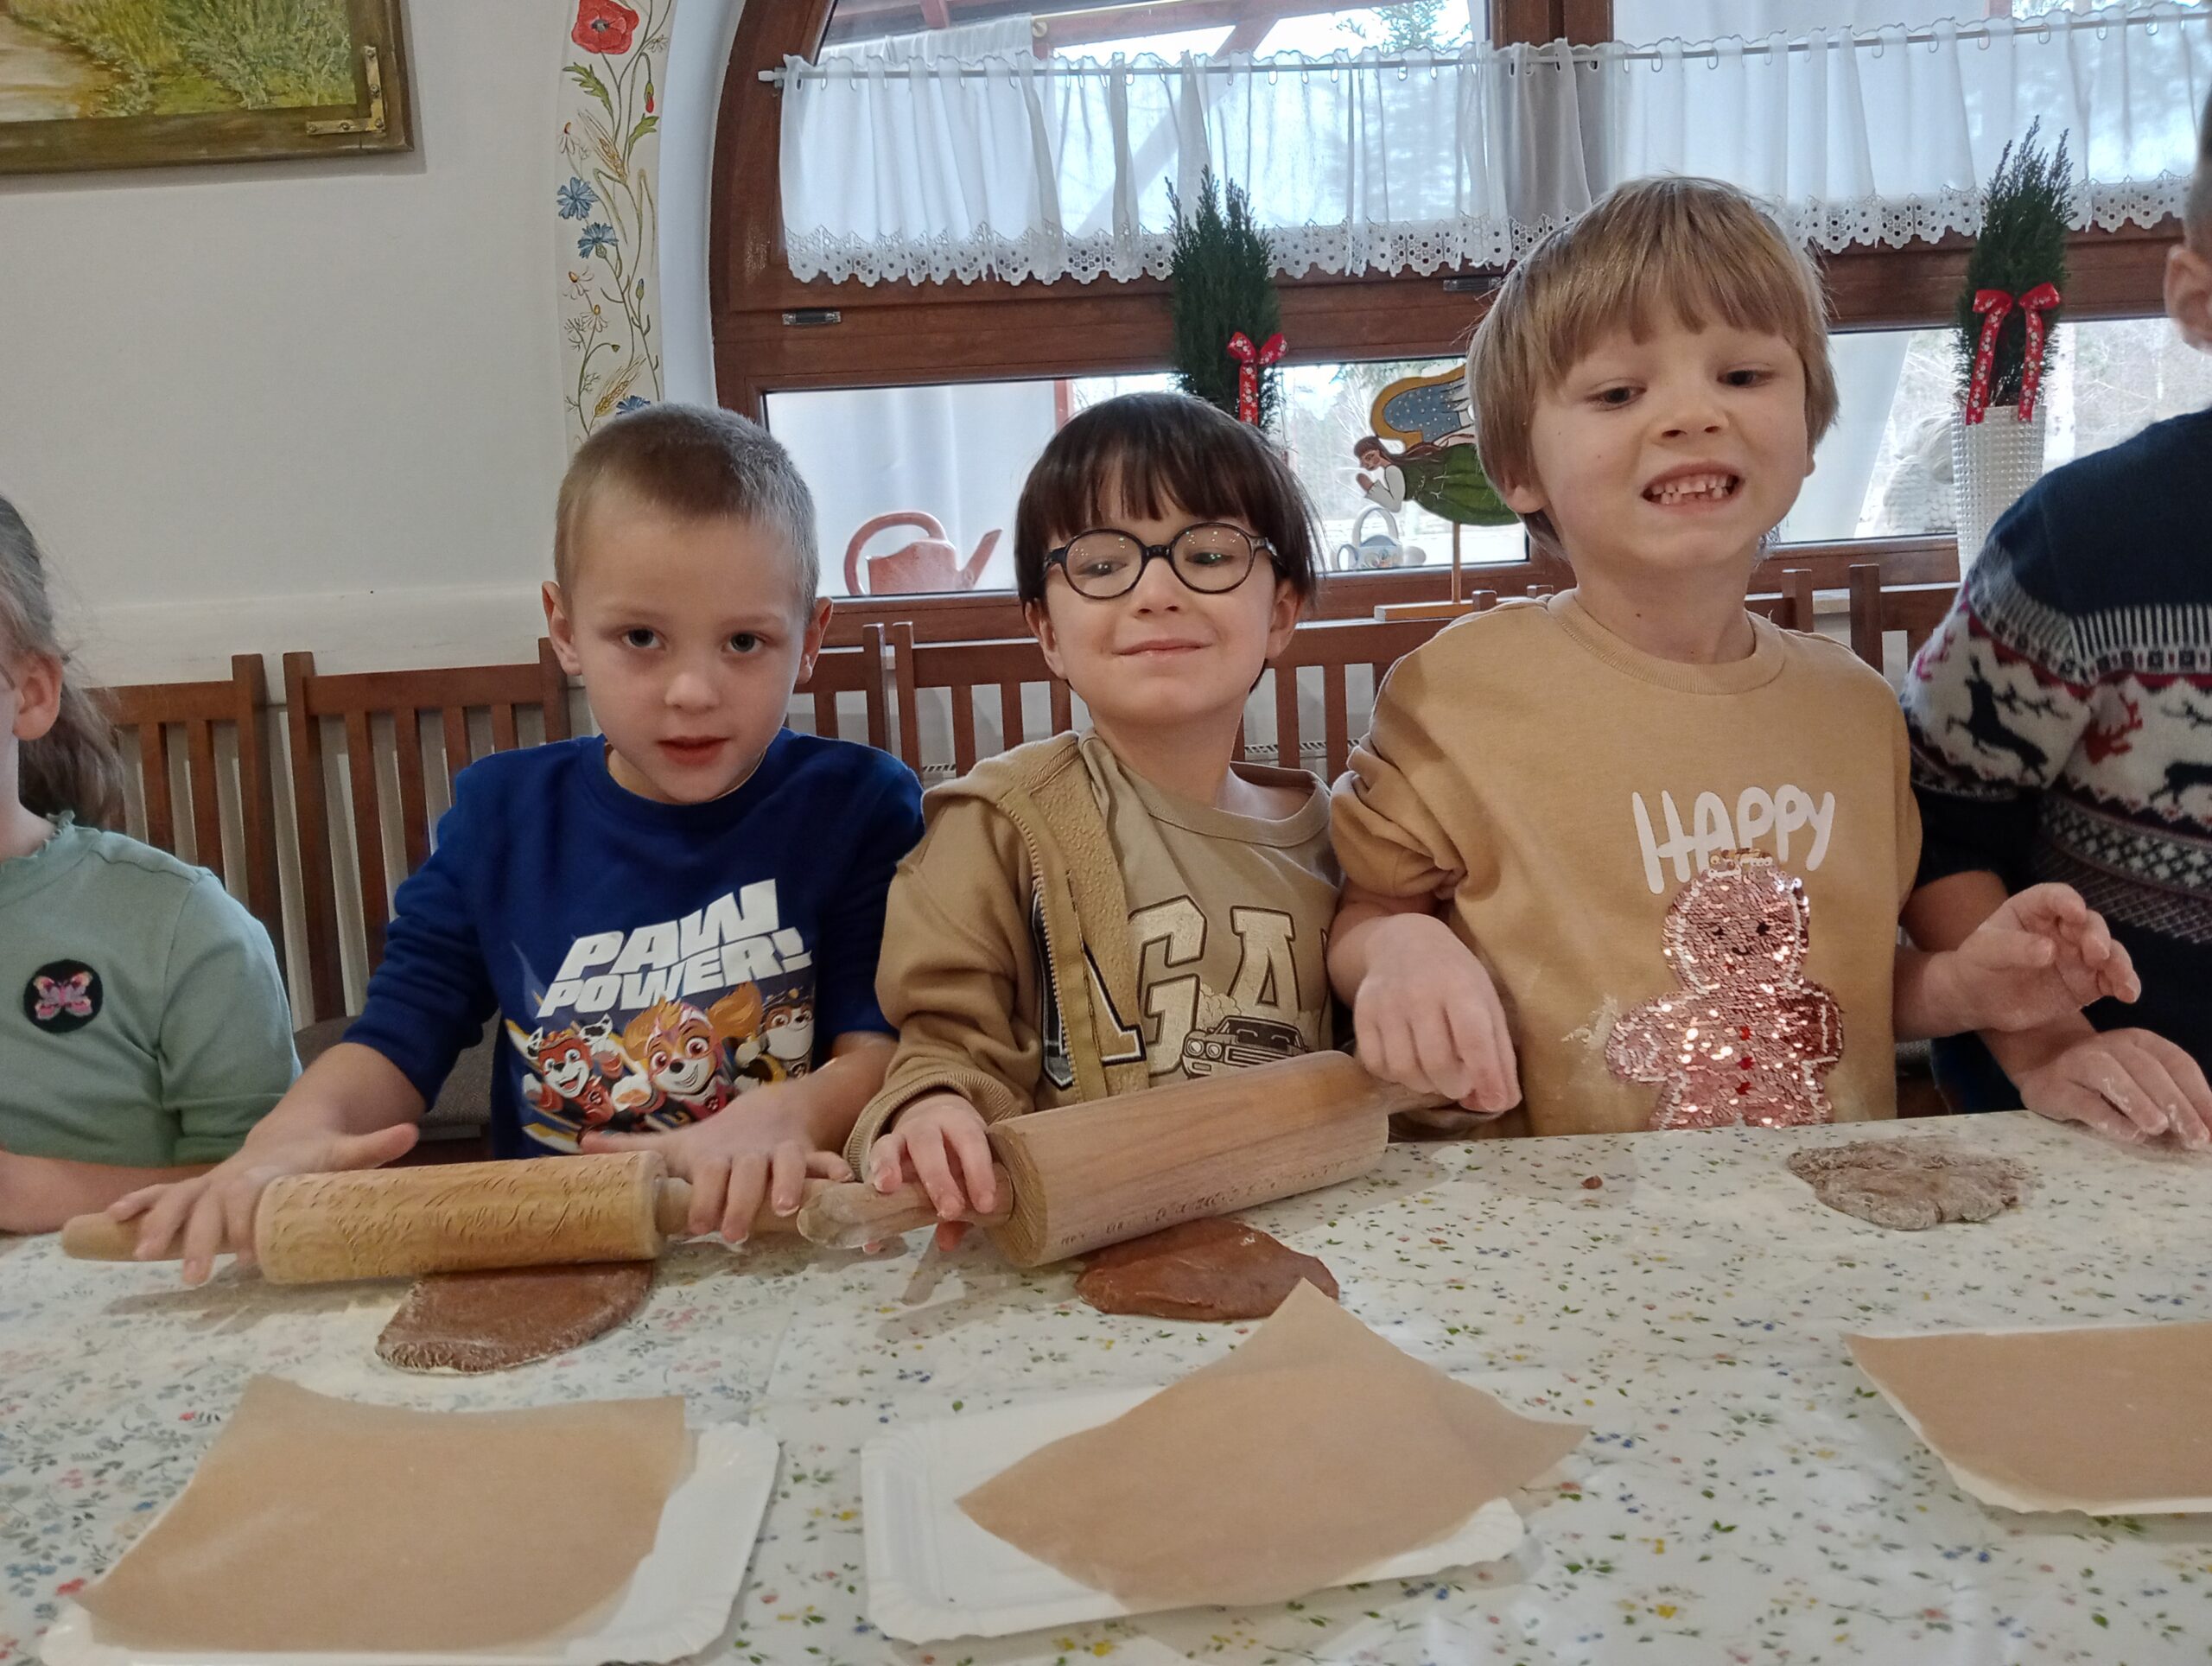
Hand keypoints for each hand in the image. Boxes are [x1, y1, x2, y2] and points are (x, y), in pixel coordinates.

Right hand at [108, 1123, 420, 1284]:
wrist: (288, 1134)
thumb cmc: (317, 1153)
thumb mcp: (345, 1149)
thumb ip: (373, 1147)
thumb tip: (412, 1132)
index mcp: (266, 1170)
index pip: (252, 1198)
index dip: (249, 1225)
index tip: (249, 1258)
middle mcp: (231, 1175)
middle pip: (209, 1206)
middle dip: (198, 1240)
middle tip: (195, 1278)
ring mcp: (209, 1182)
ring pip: (177, 1201)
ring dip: (156, 1227)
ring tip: (141, 1258)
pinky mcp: (194, 1189)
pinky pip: (158, 1195)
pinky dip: (135, 1205)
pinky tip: (111, 1220)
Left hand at [581, 1105, 850, 1241]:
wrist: (772, 1108)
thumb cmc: (718, 1141)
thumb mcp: (679, 1145)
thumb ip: (635, 1148)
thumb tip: (580, 1145)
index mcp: (715, 1156)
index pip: (709, 1174)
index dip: (705, 1197)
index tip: (699, 1226)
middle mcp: (748, 1154)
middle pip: (747, 1174)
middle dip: (742, 1202)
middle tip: (734, 1233)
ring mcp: (780, 1153)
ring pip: (789, 1165)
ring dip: (790, 1185)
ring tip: (788, 1211)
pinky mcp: (808, 1154)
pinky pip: (826, 1160)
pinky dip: (836, 1171)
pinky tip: (843, 1184)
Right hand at [867, 1093, 995, 1251]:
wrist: (935, 1121)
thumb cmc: (959, 1152)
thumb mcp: (970, 1167)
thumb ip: (965, 1203)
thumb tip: (947, 1242)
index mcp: (959, 1124)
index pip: (971, 1142)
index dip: (979, 1172)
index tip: (985, 1205)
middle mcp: (926, 1127)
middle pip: (929, 1145)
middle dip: (938, 1178)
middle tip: (949, 1210)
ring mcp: (898, 1138)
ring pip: (890, 1146)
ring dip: (887, 1166)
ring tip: (886, 1188)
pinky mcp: (879, 1152)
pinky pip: (869, 1169)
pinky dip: (868, 1196)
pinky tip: (872, 1234)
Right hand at [1349, 913, 1519, 1112]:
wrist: (1404, 942)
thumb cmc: (1455, 978)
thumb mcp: (1488, 1004)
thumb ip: (1499, 1054)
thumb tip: (1499, 1103)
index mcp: (1460, 986)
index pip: (1473, 1039)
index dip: (1486, 1077)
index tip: (1493, 1101)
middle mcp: (1419, 993)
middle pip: (1436, 1062)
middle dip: (1454, 1086)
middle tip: (1459, 1083)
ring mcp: (1386, 1003)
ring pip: (1403, 1069)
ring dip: (1424, 1084)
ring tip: (1434, 1073)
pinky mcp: (1362, 1013)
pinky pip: (1376, 1064)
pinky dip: (1395, 1076)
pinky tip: (1408, 1062)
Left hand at [1945, 883, 2139, 1033]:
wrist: (1979, 1000)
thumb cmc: (1978, 965)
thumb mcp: (1986, 953)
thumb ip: (2015, 948)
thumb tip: (2049, 951)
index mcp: (2034, 910)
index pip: (2054, 897)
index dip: (2067, 901)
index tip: (2074, 911)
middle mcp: (2063, 928)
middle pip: (2089, 924)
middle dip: (2097, 936)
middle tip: (2096, 952)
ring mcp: (2078, 955)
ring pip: (2108, 953)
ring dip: (2118, 962)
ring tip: (2121, 979)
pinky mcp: (2088, 983)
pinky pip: (2111, 981)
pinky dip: (2124, 985)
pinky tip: (2129, 994)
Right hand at [2009, 1026, 2211, 1148]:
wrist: (2042, 1070)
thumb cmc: (2104, 1083)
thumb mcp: (2141, 1081)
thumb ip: (2171, 1099)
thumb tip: (2210, 1130)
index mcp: (2140, 1041)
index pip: (2177, 1064)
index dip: (2200, 1096)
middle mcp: (2110, 1045)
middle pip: (2148, 1070)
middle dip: (2176, 1105)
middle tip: (2196, 1138)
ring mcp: (2078, 1062)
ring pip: (2111, 1076)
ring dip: (2139, 1102)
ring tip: (2160, 1129)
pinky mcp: (2054, 1086)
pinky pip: (2082, 1101)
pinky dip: (2106, 1118)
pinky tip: (2128, 1135)